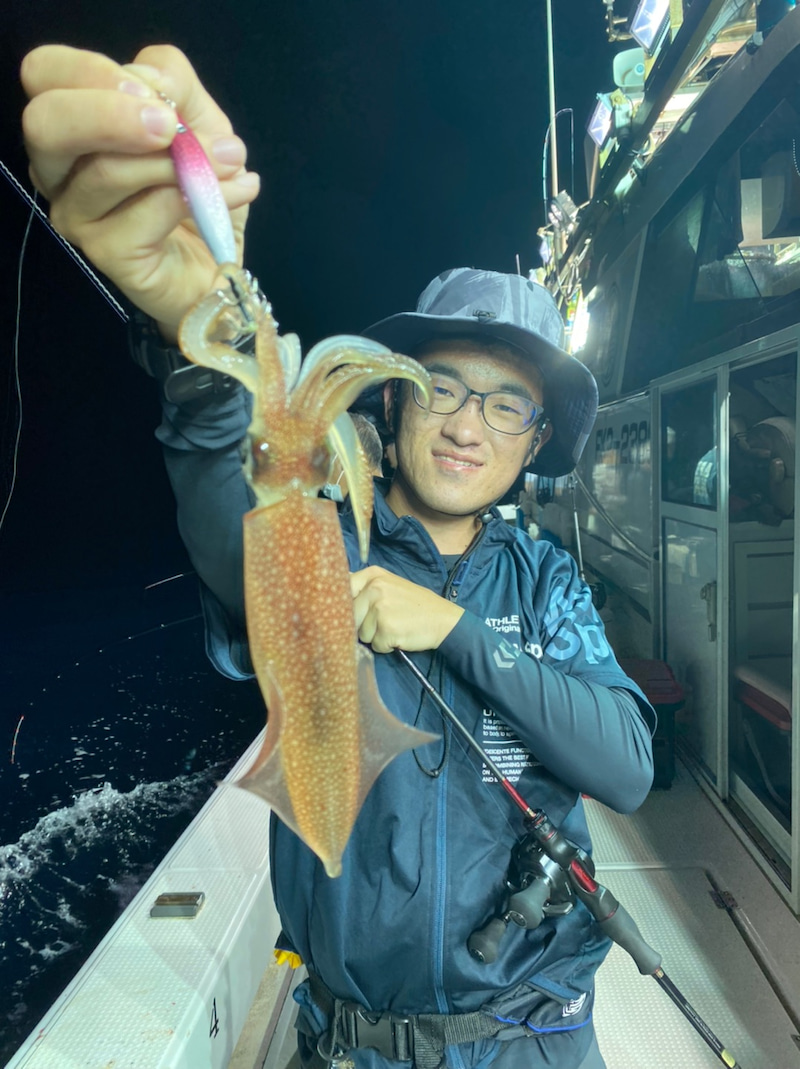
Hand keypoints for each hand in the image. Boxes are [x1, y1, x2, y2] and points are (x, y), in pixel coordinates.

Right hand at [20, 44, 259, 339]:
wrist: (221, 260)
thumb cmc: (197, 187)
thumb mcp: (199, 118)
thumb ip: (175, 84)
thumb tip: (154, 83)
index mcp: (71, 124)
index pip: (45, 73)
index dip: (94, 72)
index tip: (154, 94)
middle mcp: (58, 170)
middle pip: (47, 122)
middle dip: (113, 115)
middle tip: (172, 127)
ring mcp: (77, 216)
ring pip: (107, 171)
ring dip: (182, 161)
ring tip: (230, 163)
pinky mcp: (108, 254)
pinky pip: (150, 212)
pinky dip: (200, 196)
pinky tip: (235, 192)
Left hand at [350, 566, 463, 653]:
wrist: (443, 620)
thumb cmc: (415, 605)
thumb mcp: (390, 586)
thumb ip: (365, 588)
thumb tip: (333, 597)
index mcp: (373, 575)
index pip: (343, 590)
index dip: (345, 606)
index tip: (355, 612)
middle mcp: (374, 588)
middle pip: (350, 616)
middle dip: (364, 625)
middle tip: (385, 621)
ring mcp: (380, 608)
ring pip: (361, 633)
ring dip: (376, 636)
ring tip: (394, 627)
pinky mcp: (386, 629)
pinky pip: (375, 645)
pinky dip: (386, 646)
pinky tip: (400, 635)